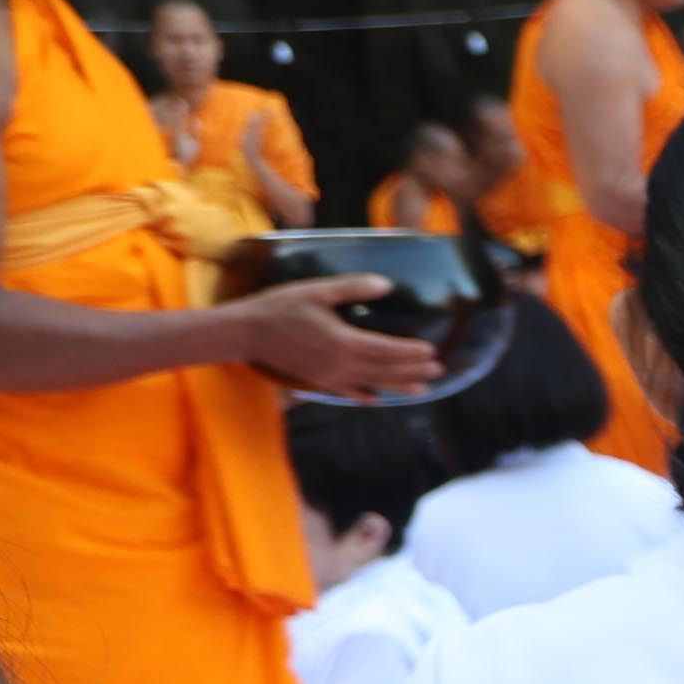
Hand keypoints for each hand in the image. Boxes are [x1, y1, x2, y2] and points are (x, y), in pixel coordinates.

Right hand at [237, 275, 446, 398]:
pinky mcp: (317, 381)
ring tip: (423, 390)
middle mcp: (341, 365)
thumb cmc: (279, 307)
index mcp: (344, 342)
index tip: (432, 351)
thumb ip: (352, 288)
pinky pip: (347, 392)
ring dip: (399, 386)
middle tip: (439, 370)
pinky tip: (375, 398)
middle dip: (414, 371)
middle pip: (386, 370)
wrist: (245, 333)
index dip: (411, 352)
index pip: (387, 350)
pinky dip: (365, 395)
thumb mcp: (316, 291)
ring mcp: (329, 376)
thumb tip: (386, 284)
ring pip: (372, 384)